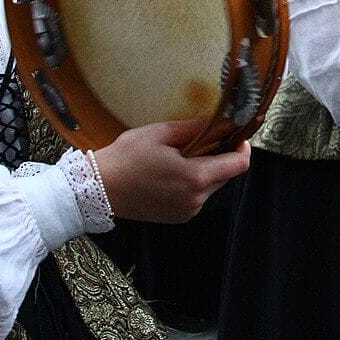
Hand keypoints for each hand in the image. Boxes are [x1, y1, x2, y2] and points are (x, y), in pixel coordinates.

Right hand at [96, 120, 249, 223]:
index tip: (235, 135)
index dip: (241, 147)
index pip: (239, 164)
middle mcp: (196, 199)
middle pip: (226, 175)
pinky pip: (197, 197)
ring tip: (178, 157)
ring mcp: (187, 211)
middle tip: (199, 140)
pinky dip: (192, 183)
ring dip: (204, 170)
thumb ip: (195, 127)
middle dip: (219, 156)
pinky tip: (170, 173)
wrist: (98, 189)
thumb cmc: (126, 158)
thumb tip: (218, 122)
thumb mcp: (160, 133)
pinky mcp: (178, 217)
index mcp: (196, 178)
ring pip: (211, 186)